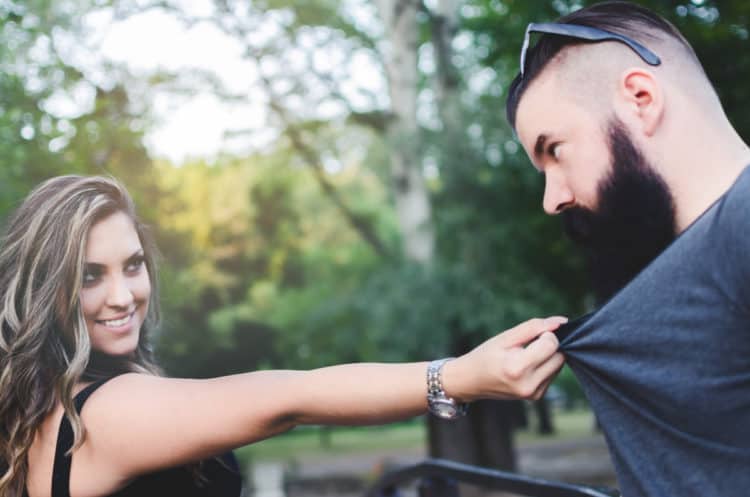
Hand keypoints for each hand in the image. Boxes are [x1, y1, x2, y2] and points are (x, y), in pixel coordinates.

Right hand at [443, 317, 566, 401]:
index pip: (552, 344)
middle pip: (559, 356)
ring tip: (525, 356)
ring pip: (559, 365)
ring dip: (548, 356)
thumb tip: (562, 322)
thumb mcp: (506, 337)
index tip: (531, 335)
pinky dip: (545, 367)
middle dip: (549, 345)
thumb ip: (534, 327)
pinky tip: (527, 366)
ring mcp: (534, 394)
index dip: (545, 334)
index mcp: (518, 368)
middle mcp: (528, 384)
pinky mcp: (537, 396)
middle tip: (528, 345)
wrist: (471, 381)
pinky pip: (553, 375)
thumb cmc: (486, 355)